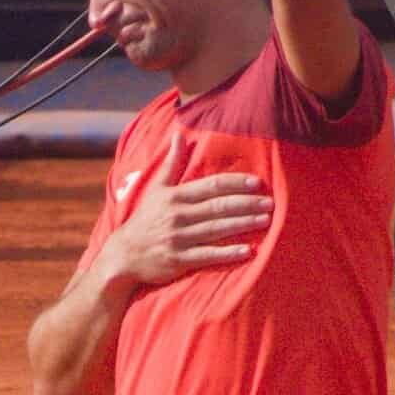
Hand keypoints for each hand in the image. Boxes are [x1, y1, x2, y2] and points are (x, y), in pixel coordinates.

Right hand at [105, 132, 272, 285]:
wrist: (123, 255)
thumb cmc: (145, 220)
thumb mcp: (155, 189)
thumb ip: (171, 163)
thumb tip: (180, 134)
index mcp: (176, 196)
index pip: (212, 186)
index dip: (236, 183)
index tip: (257, 182)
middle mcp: (178, 215)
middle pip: (219, 206)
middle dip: (247, 204)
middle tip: (270, 203)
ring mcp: (179, 238)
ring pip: (217, 229)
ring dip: (243, 224)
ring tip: (266, 221)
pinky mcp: (179, 260)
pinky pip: (208, 255)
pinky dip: (228, 253)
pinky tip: (248, 251)